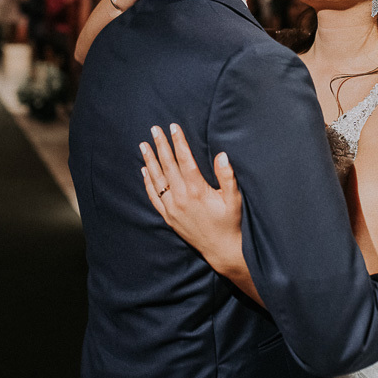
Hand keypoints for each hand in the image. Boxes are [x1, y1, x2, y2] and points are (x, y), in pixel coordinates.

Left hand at [141, 123, 243, 273]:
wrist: (221, 249)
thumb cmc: (230, 222)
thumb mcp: (234, 199)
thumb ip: (227, 176)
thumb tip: (222, 155)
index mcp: (198, 190)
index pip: (185, 159)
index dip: (179, 142)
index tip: (174, 127)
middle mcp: (181, 197)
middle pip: (168, 166)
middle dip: (161, 146)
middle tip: (154, 129)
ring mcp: (172, 208)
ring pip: (157, 179)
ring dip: (150, 161)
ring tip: (143, 145)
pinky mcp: (168, 217)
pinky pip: (153, 197)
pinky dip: (147, 182)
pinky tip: (144, 170)